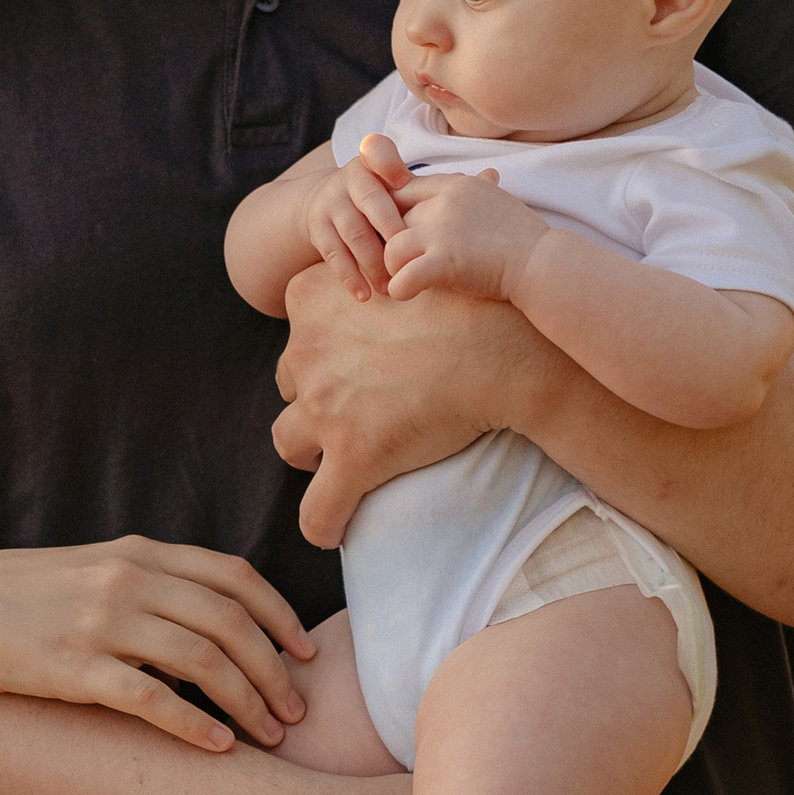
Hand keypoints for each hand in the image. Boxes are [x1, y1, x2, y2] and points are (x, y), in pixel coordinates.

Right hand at [0, 536, 315, 754]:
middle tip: (299, 709)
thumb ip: (142, 586)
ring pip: (205, 661)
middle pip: (232, 623)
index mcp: (134, 552)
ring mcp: (100, 623)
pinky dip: (195, 726)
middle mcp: (126, 580)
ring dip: (250, 702)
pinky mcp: (73, 668)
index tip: (305, 651)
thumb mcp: (83, 571)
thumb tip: (198, 626)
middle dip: (276, 670)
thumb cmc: (7, 599)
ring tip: (271, 736)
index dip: (279, 615)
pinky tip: (219, 749)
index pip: (234, 576)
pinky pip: (153, 699)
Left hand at [272, 265, 548, 546]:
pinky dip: (324, 524)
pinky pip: (318, 511)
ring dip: (312, 448)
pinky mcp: (354, 455)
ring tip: (347, 456)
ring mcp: (324, 405)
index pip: (297, 329)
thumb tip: (372, 285)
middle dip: (317, 396)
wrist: (505, 348)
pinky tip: (337, 528)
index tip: (360, 359)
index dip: (327, 349)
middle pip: (292, 381)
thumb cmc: (470, 302)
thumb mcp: (402, 266)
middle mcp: (305, 348)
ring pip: (288, 440)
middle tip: (363, 406)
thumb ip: (372, 274)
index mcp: (311, 298)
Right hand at [304, 137, 413, 300]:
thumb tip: (483, 184)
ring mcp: (329, 204)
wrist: (324, 203)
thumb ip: (423, 188)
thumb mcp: (391, 184)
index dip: (389, 166)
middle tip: (414, 260)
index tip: (403, 181)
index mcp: (371, 163)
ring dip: (375, 264)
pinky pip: (333, 255)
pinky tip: (365, 295)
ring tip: (393, 286)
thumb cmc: (376, 199)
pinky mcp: (317, 229)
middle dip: (394, 233)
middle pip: (372, 203)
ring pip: (354, 234)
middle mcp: (348, 179)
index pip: (378, 154)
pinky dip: (350, 277)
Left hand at [385, 169, 546, 303]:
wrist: (542, 263)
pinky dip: (399, 289)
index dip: (393, 214)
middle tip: (393, 263)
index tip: (397, 233)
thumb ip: (481, 188)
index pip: (403, 189)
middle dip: (390, 243)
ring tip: (401, 279)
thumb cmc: (522, 237)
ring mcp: (444, 231)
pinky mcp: (445, 261)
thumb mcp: (498, 200)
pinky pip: (403, 277)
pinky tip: (405, 293)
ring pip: (390, 248)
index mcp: (455, 185)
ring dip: (392, 268)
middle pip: (392, 219)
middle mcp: (445, 202)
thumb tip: (489, 174)